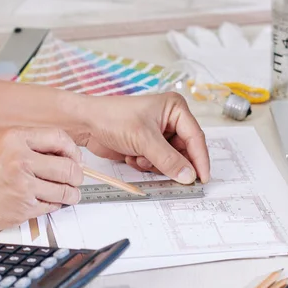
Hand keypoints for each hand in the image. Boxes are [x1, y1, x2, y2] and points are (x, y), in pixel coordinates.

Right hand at [0, 127, 82, 234]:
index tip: (74, 157)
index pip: (59, 138)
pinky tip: (51, 201)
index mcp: (15, 139)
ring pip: (65, 191)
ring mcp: (23, 187)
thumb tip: (58, 152)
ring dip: (72, 193)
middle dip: (77, 175)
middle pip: (68, 168)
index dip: (72, 150)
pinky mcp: (23, 209)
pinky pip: (52, 207)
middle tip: (76, 178)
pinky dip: (56, 205)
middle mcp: (21, 161)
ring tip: (70, 193)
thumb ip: (26, 143)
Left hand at [82, 92, 209, 183]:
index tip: (202, 178)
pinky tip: (130, 155)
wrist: (85, 124)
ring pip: (170, 161)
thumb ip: (168, 159)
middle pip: (184, 152)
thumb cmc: (112, 118)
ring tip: (137, 156)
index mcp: (175, 109)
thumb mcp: (144, 139)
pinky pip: (156, 164)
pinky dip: (144, 164)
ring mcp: (158, 135)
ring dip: (153, 164)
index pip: (195, 138)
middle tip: (162, 170)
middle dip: (169, 162)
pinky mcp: (146, 146)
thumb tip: (188, 175)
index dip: (200, 160)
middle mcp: (170, 121)